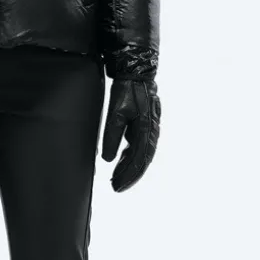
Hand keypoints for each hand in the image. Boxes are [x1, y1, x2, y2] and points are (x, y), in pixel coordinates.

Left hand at [101, 76, 160, 191]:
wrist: (136, 72)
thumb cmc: (127, 90)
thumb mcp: (116, 113)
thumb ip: (112, 136)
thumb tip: (108, 159)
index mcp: (146, 129)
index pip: (139, 159)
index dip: (128, 175)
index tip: (117, 186)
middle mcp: (151, 131)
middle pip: (142, 160)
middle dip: (129, 176)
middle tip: (116, 187)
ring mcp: (150, 128)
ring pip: (142, 154)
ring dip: (130, 168)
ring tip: (117, 178)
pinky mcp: (145, 124)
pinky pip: (140, 146)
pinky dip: (131, 156)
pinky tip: (121, 161)